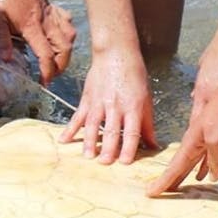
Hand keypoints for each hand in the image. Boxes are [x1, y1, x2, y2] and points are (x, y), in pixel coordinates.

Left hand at [0, 0, 75, 84]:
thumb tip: (5, 59)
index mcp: (31, 26)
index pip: (46, 54)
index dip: (47, 71)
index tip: (43, 82)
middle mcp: (46, 22)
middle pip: (64, 49)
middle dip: (61, 66)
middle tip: (50, 75)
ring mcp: (52, 14)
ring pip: (70, 37)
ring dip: (66, 52)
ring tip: (56, 60)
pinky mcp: (53, 8)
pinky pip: (68, 22)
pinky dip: (68, 33)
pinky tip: (59, 37)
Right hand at [59, 47, 156, 163]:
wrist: (116, 53)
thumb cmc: (134, 75)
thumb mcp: (146, 98)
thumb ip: (147, 124)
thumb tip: (153, 146)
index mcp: (133, 106)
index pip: (131, 131)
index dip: (128, 148)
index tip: (125, 162)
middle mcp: (115, 106)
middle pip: (112, 131)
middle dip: (108, 149)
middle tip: (104, 163)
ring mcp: (99, 102)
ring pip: (94, 125)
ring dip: (90, 142)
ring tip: (88, 156)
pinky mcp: (87, 99)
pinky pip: (78, 116)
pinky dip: (70, 129)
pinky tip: (64, 140)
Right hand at [147, 84, 217, 195]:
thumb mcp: (217, 139)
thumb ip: (214, 159)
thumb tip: (212, 176)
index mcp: (191, 142)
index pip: (174, 167)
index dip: (163, 181)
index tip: (150, 192)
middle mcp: (196, 141)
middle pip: (180, 165)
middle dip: (170, 179)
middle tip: (159, 193)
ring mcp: (208, 138)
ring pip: (194, 161)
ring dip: (187, 174)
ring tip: (180, 187)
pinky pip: (210, 156)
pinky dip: (207, 166)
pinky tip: (209, 173)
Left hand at [194, 33, 217, 162]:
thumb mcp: (204, 67)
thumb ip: (200, 85)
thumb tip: (195, 96)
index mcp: (202, 94)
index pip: (195, 124)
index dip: (193, 142)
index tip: (189, 158)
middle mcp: (215, 101)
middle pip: (209, 134)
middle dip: (204, 156)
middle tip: (201, 174)